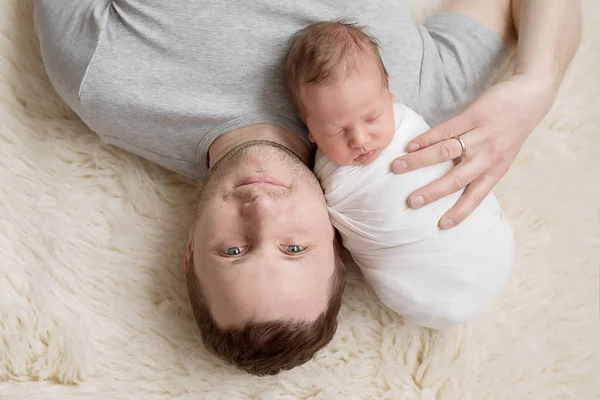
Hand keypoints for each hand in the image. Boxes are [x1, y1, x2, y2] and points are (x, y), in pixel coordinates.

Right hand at [391, 73, 557, 228]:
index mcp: (496, 170)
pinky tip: (410, 145)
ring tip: (397, 167)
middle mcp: (488, 156)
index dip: (460, 211)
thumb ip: (480, 168)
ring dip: (418, 161)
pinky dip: (425, 138)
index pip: (476, 196)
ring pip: (445, 152)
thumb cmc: (512, 130)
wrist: (532, 96)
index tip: (442, 225)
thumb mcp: (503, 155)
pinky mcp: (473, 116)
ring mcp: (480, 136)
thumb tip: (452, 183)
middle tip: (411, 202)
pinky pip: (445, 130)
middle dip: (432, 191)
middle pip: (456, 178)